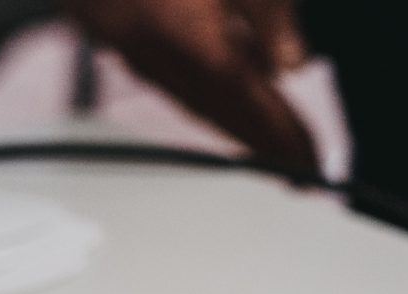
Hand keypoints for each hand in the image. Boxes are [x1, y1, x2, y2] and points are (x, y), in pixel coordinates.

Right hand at [63, 0, 318, 176]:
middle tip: (296, 164)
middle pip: (214, 111)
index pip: (249, 101)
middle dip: (259, 141)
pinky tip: (213, 91)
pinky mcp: (98, 23)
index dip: (283, 134)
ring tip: (265, 140)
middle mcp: (146, 46)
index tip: (309, 161)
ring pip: (181, 95)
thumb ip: (269, 15)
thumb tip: (288, 65)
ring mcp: (116, 37)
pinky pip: (154, 72)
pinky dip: (190, 90)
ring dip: (225, 121)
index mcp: (186, 32)